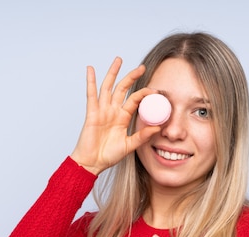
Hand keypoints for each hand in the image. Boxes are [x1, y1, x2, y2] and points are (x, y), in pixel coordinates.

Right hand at [70, 57, 160, 174]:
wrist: (93, 163)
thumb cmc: (109, 156)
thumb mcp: (129, 146)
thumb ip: (142, 136)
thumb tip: (158, 128)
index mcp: (122, 117)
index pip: (135, 100)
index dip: (144, 94)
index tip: (155, 90)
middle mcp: (112, 111)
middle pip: (123, 89)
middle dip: (131, 77)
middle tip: (142, 67)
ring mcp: (102, 111)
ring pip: (108, 87)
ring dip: (113, 73)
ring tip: (119, 60)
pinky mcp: (92, 113)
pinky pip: (91, 95)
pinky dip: (90, 81)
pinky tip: (91, 69)